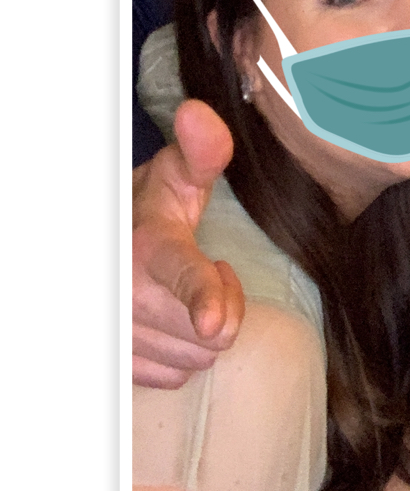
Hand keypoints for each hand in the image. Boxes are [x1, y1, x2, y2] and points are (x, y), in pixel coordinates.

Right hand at [133, 99, 244, 389]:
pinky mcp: (116, 360)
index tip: (214, 324)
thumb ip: (201, 151)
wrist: (105, 242)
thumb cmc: (150, 209)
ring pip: (195, 359)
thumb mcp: (178, 177)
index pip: (183, 275)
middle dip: (223, 306)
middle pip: (209, 333)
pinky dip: (180, 354)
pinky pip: (173, 377)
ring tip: (184, 295)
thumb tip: (199, 113)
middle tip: (208, 271)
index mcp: (148, 246)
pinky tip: (169, 321)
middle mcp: (126, 294)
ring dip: (201, 332)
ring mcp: (117, 332)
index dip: (204, 298)